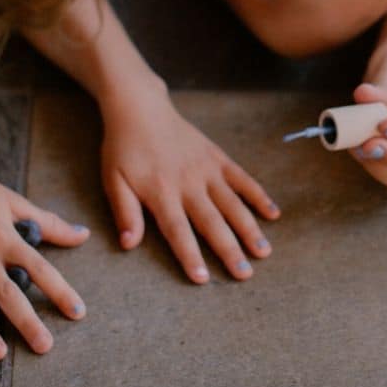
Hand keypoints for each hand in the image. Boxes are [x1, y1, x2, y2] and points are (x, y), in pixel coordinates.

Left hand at [100, 89, 278, 282]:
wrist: (140, 107)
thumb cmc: (123, 148)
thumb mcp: (114, 179)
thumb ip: (124, 212)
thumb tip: (129, 245)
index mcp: (160, 191)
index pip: (177, 229)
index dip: (189, 254)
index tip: (203, 278)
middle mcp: (187, 182)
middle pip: (211, 221)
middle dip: (228, 249)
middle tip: (244, 274)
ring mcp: (206, 168)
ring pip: (232, 202)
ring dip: (249, 227)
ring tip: (263, 251)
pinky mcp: (217, 157)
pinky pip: (241, 178)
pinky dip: (258, 194)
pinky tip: (273, 213)